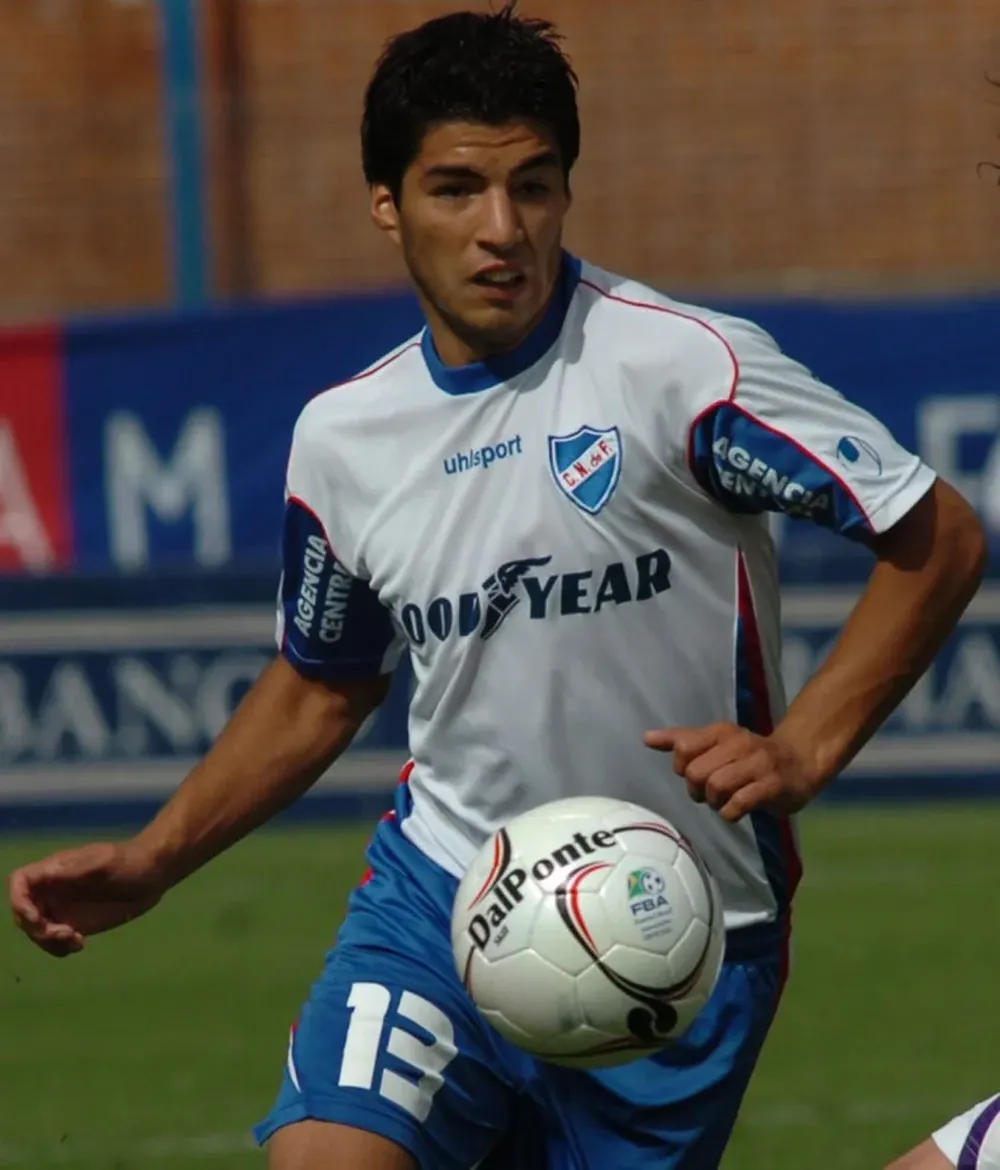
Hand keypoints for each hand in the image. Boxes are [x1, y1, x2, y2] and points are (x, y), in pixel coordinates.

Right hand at [8, 841, 165, 957]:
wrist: (154, 874)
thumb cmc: (130, 863)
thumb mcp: (103, 864)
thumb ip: (74, 872)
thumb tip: (46, 875)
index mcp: (56, 870)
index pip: (20, 882)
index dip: (19, 902)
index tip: (37, 919)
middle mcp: (54, 889)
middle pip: (24, 912)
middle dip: (38, 929)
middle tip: (67, 934)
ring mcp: (64, 907)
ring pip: (37, 930)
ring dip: (49, 942)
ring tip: (77, 942)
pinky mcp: (76, 923)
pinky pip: (55, 940)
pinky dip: (60, 948)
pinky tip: (80, 946)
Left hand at [644, 722, 820, 821]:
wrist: (800, 760)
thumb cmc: (749, 755)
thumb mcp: (716, 743)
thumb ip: (682, 740)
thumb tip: (646, 738)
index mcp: (721, 732)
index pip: (683, 748)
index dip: (681, 768)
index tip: (694, 774)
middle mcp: (738, 744)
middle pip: (696, 772)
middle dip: (697, 790)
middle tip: (709, 794)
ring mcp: (757, 764)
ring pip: (716, 787)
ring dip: (715, 802)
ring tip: (724, 801)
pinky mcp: (772, 785)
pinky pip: (739, 804)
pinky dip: (730, 813)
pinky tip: (736, 810)